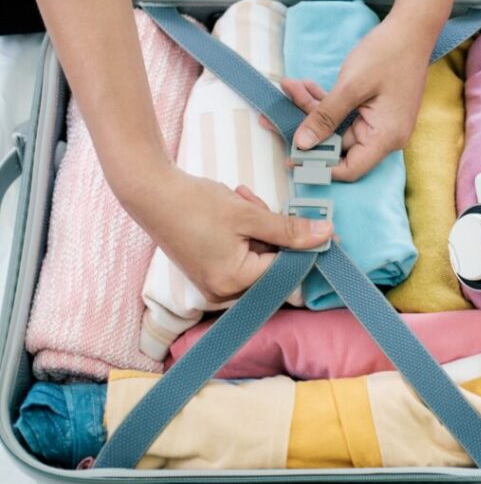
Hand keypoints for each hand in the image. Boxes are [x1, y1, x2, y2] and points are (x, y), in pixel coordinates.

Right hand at [125, 167, 332, 302]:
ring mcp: (214, 283)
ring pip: (258, 257)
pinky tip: (236, 207)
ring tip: (241, 199)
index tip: (318, 226)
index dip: (303, 245)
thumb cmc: (195, 203)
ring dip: (259, 228)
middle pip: (271, 265)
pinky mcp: (209, 271)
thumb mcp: (250, 214)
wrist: (150, 192)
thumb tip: (326, 235)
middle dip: (273, 232)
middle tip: (258, 202)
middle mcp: (223, 292)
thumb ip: (290, 229)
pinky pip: (241, 255)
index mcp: (234, 282)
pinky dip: (245, 233)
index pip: (285, 269)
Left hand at [287, 11, 434, 180]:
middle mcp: (386, 137)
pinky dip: (327, 103)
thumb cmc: (387, 55)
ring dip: (314, 110)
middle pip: (339, 146)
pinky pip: (346, 115)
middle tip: (279, 111)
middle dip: (309, 128)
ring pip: (338, 128)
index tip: (291, 155)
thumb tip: (302, 144)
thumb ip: (325, 117)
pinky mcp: (375, 111)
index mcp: (385, 137)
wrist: (411, 30)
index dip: (319, 165)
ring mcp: (381, 124)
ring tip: (291, 87)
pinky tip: (306, 86)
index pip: (350, 169)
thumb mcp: (351, 86)